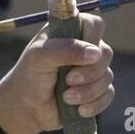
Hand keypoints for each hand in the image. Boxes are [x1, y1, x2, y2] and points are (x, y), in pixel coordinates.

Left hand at [0, 14, 114, 133]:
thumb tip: (95, 53)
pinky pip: (108, 94)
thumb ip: (64, 49)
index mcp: (68, 33)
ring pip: (108, 76)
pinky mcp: (96, 90)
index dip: (92, 37)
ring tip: (66, 98)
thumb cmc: (29, 77)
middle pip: (106, 52)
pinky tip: (79, 110)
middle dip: (89, 71)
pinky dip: (95, 104)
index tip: (81, 54)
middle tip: (69, 80)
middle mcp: (83, 48)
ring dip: (88, 91)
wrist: (26, 109)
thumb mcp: (38, 57)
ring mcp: (91, 69)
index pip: (93, 23)